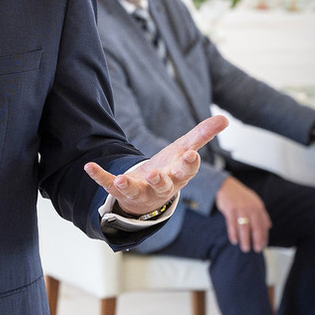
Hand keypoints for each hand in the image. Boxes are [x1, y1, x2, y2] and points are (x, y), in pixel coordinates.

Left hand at [84, 115, 227, 217]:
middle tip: (156, 174)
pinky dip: (100, 176)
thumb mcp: (184, 150)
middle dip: (160, 180)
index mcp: (177, 175)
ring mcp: (139, 190)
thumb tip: (225, 119)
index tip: (191, 155)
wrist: (148, 195)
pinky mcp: (120, 189)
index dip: (189, 164)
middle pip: (163, 185)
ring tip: (123, 180)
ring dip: (129, 185)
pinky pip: (108, 185)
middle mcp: (160, 186)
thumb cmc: (170, 169)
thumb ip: (202, 135)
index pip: (186, 171)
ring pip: (136, 191)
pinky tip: (89, 167)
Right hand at [215, 177, 269, 252]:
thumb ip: (261, 214)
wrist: (225, 186)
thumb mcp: (254, 202)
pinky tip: (234, 241)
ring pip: (244, 228)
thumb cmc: (240, 196)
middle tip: (257, 249)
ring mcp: (240, 208)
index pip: (264, 224)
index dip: (264, 236)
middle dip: (257, 240)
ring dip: (245, 240)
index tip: (263, 245)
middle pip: (256, 227)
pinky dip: (233, 234)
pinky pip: (232, 225)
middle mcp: (250, 207)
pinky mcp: (230, 209)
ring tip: (245, 248)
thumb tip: (269, 227)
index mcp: (258, 206)